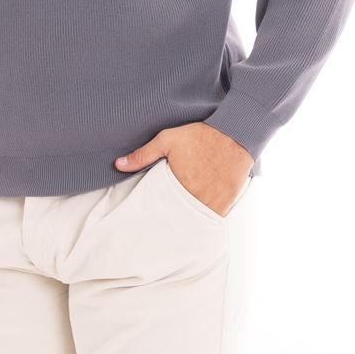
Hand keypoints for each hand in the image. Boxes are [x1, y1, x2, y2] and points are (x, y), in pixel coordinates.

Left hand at [114, 123, 252, 215]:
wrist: (236, 132)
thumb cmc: (201, 135)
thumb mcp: (167, 140)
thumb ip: (143, 155)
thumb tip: (118, 165)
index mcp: (179, 186)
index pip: (161, 208)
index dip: (155, 213)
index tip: (150, 215)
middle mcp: (197, 198)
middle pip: (179, 218)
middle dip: (171, 219)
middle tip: (163, 221)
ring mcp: (215, 202)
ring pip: (197, 220)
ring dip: (189, 219)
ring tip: (180, 218)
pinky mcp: (228, 201)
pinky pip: (214, 218)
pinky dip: (206, 217)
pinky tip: (199, 214)